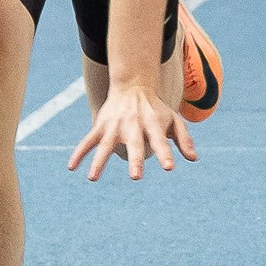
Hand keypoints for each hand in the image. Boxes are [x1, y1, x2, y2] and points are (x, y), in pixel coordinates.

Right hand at [68, 85, 196, 181]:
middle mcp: (133, 125)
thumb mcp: (174, 119)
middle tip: (136, 177)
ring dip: (98, 161)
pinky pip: (87, 141)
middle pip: (134, 144)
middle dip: (135, 159)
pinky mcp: (101, 126)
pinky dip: (79, 153)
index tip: (169, 167)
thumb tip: (193, 159)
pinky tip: (72, 168)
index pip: (160, 141)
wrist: (132, 86)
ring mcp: (114, 126)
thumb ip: (184, 139)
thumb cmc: (156, 109)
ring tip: (92, 178)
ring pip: (105, 145)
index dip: (165, 154)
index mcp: (152, 124)